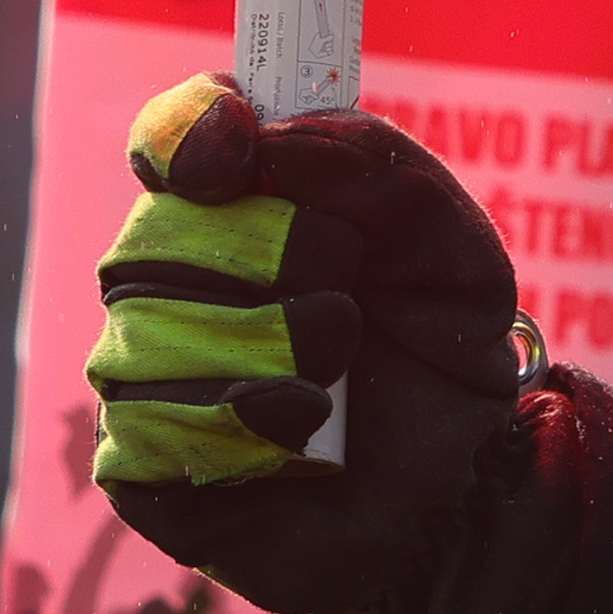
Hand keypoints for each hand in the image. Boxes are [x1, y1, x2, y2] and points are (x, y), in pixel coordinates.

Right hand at [87, 76, 524, 613]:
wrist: (469, 478)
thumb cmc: (441, 349)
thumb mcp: (438, 233)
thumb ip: (361, 160)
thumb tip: (256, 136)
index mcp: (232, 209)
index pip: (166, 141)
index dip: (184, 136)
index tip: (235, 152)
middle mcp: (168, 285)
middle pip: (154, 238)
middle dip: (273, 262)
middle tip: (350, 300)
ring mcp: (147, 377)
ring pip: (147, 337)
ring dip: (273, 351)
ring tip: (338, 378)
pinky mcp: (146, 472)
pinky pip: (143, 430)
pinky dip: (240, 429)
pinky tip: (302, 438)